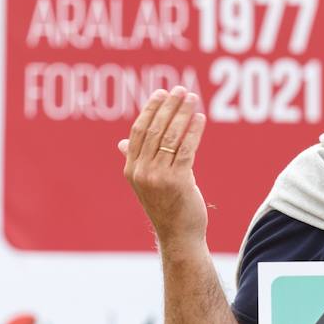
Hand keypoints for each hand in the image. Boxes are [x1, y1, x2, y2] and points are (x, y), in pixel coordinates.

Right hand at [117, 87, 209, 250]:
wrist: (178, 233)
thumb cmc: (165, 204)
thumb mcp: (146, 182)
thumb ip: (136, 160)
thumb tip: (123, 142)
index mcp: (131, 169)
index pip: (138, 131)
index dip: (150, 110)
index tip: (162, 93)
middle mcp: (141, 171)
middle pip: (154, 130)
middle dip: (169, 107)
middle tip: (181, 89)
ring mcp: (158, 177)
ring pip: (171, 136)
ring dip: (183, 114)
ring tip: (193, 98)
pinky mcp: (178, 181)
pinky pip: (186, 148)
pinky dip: (194, 130)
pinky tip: (200, 118)